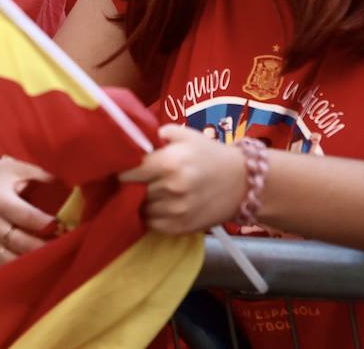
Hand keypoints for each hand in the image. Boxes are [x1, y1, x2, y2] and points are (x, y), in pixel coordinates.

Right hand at [0, 155, 58, 271]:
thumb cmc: (4, 177)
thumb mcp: (21, 168)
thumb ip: (45, 174)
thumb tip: (76, 181)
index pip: (26, 216)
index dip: (47, 224)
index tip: (67, 227)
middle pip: (19, 242)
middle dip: (45, 248)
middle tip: (68, 248)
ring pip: (9, 261)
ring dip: (33, 265)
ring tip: (56, 263)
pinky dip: (15, 278)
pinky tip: (35, 276)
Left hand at [120, 124, 247, 234]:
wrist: (242, 183)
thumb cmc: (208, 154)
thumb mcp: (183, 134)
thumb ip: (154, 135)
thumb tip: (130, 142)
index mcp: (169, 163)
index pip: (127, 171)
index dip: (121, 169)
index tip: (121, 167)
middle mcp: (171, 188)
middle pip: (132, 190)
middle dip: (130, 184)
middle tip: (134, 179)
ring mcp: (176, 211)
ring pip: (140, 208)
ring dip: (139, 201)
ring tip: (147, 191)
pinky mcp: (180, 228)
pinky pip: (151, 224)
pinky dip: (150, 215)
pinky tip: (157, 204)